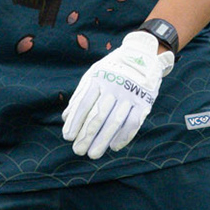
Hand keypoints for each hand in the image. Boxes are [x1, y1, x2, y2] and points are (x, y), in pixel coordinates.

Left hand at [61, 30, 172, 159]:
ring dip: (102, 140)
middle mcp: (115, 86)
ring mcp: (131, 94)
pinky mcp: (144, 102)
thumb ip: (80, 94)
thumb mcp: (94, 74)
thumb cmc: (112, 69)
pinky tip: (113, 147)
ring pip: (114, 122)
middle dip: (87, 135)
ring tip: (93, 154)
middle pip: (98, 115)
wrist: (143, 56)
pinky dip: (123, 137)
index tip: (68, 137)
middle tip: (78, 151)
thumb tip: (65, 118)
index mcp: (99, 78)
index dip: (75, 122)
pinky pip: (133, 123)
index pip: (84, 104)